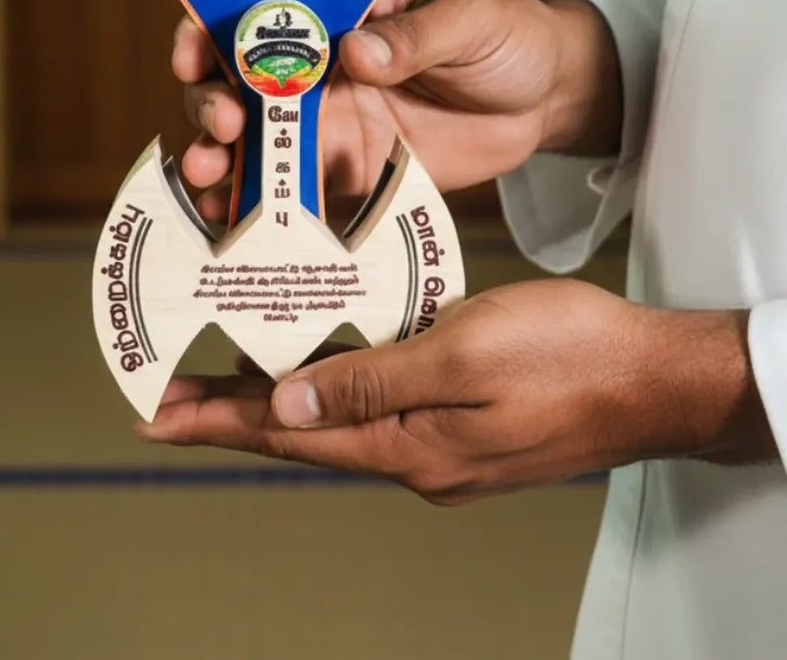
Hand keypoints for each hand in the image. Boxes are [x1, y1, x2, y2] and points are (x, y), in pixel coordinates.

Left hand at [139, 280, 772, 498]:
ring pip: (340, 418)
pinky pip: (381, 403)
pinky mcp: (466, 422)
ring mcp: (443, 444)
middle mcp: (417, 455)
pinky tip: (327, 356)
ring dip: (282, 395)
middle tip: (171, 393)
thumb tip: (288, 406)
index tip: (153, 414)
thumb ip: (373, 381)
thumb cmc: (569, 355)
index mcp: (409, 445)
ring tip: (228, 368)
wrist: (655, 380)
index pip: (287, 434)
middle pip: (304, 431)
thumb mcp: (464, 353)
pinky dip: (339, 381)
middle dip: (232, 412)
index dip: (216, 423)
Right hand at [173, 0, 617, 224]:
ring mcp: (329, 121)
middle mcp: (318, 65)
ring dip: (219, 158)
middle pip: (238, 80)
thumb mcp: (470, 19)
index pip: (260, 10)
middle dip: (211, 101)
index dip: (213, 28)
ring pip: (253, 140)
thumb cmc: (507, 34)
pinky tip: (233, 229)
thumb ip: (415, 35)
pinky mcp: (350, 172)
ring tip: (207, 180)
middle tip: (220, 126)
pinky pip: (295, 192)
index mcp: (339, 9)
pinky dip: (259, 211)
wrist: (547, 98)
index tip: (197, 56)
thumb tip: (356, 50)